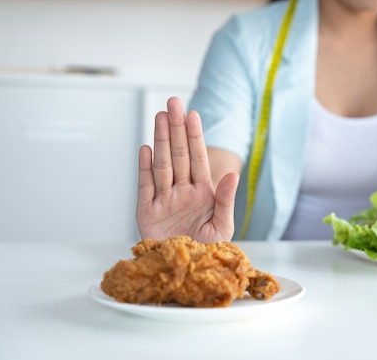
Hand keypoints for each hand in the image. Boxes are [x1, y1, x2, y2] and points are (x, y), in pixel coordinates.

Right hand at [136, 97, 238, 242]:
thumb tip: (232, 176)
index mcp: (202, 193)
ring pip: (162, 164)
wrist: (185, 274)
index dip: (195, 136)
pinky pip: (145, 186)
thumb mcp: (222, 227)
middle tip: (173, 102)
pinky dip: (144, 168)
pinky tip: (146, 148)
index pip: (198, 158)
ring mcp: (163, 199)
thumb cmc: (206, 251)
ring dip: (161, 140)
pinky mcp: (146, 212)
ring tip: (161, 116)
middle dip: (176, 128)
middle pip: (178, 154)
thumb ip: (225, 200)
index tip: (193, 114)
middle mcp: (182, 191)